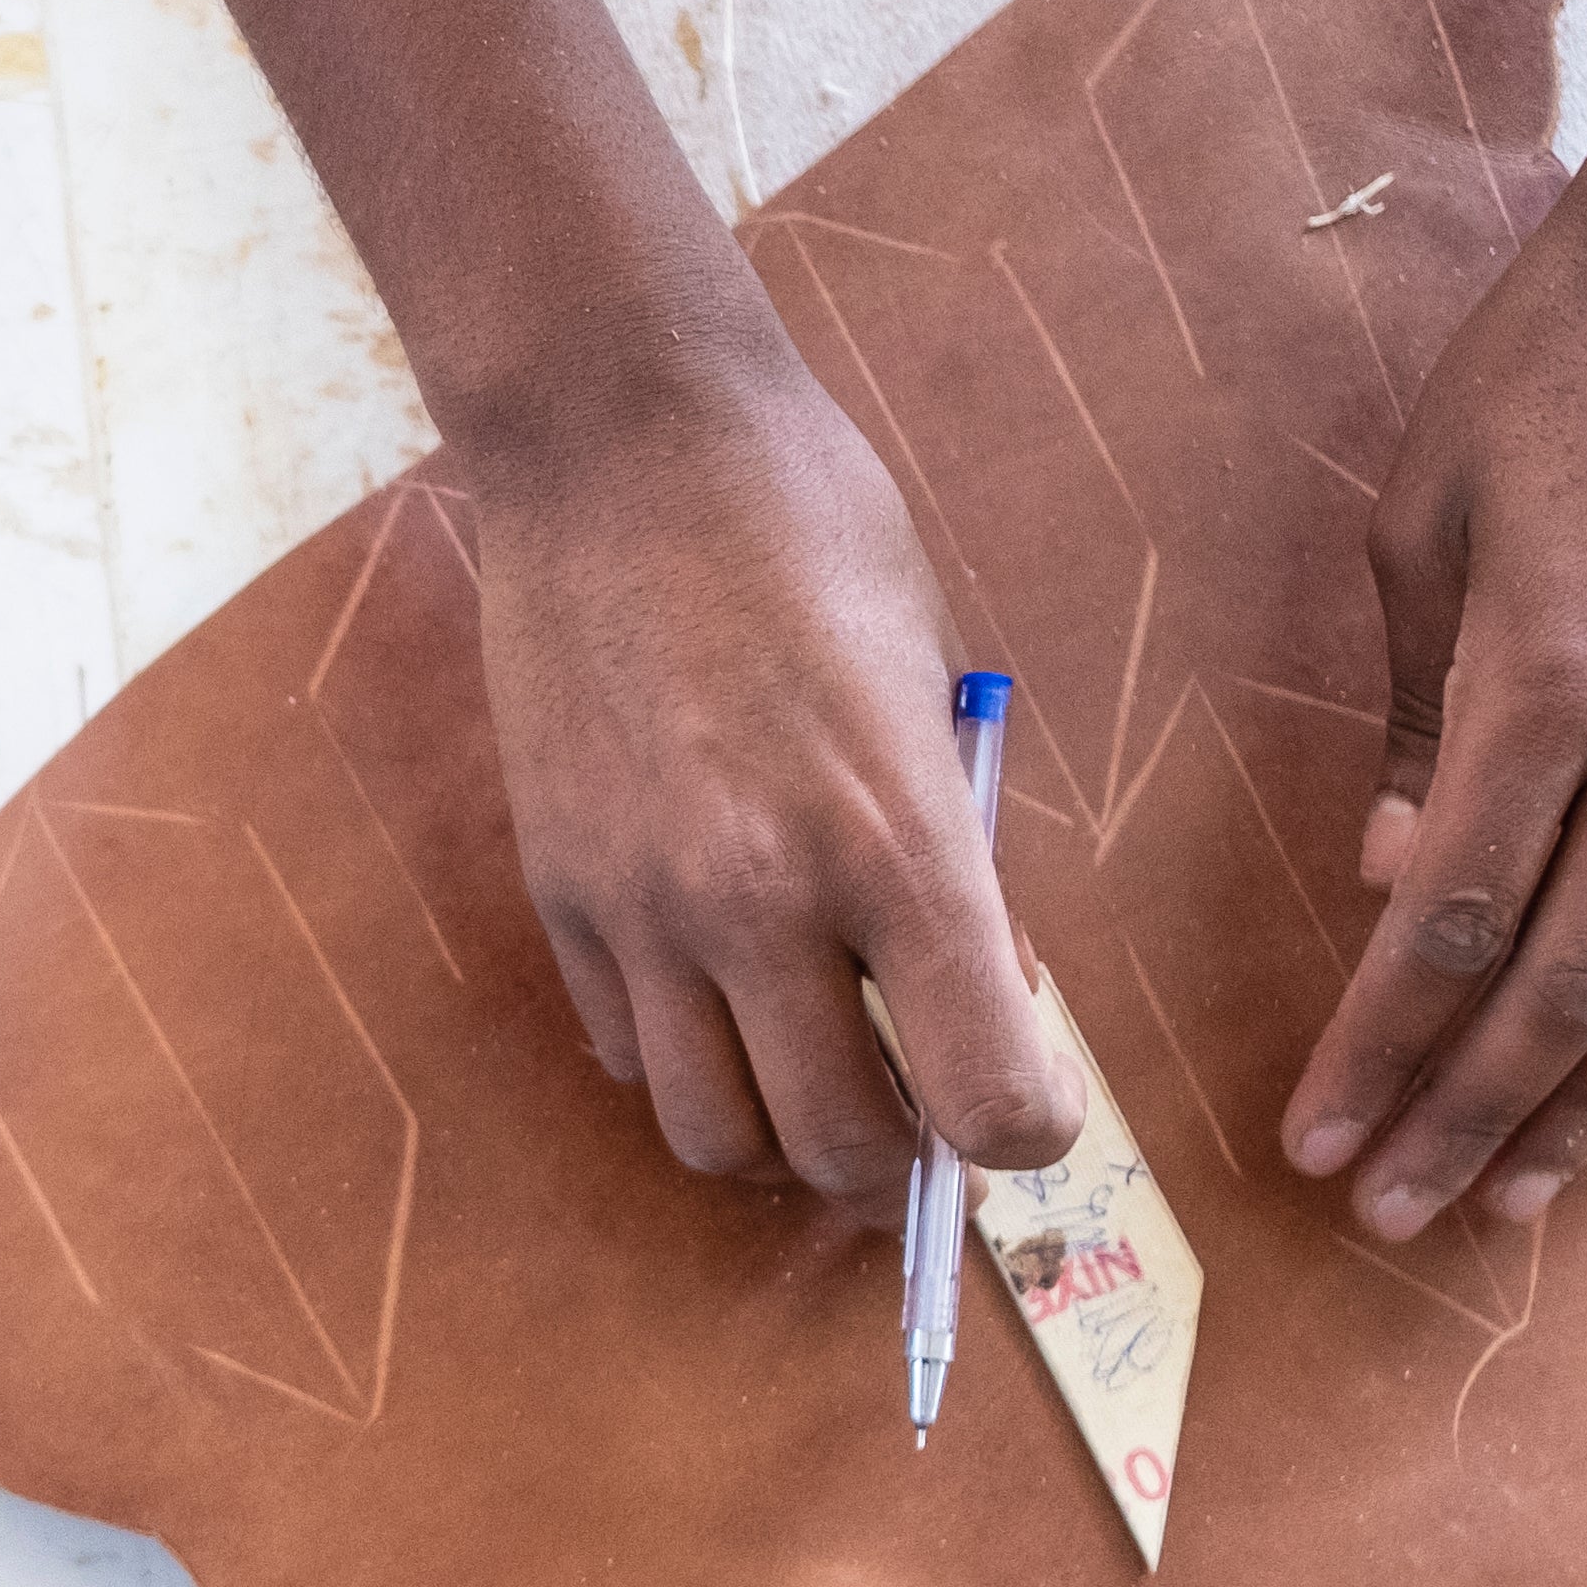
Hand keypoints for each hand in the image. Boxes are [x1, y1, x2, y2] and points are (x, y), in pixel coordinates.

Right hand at [460, 278, 1080, 1199]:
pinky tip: (716, 981)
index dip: (1029, 1128)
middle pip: (835, 1149)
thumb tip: (978, 989)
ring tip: (808, 1061)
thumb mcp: (932, 684)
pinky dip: (683, 1053)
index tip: (1030, 1095)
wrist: (619, 437)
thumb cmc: (807, 529)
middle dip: (896, 1149)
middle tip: (917, 1093)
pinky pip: (625, 1049)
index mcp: (895, 842)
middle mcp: (760, 900)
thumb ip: (952, 854)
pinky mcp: (557, 888)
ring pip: (709, 1134)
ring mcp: (640, 905)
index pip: (988, 1095)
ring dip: (775, 1128)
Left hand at [1278, 143, 1586, 1240]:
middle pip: (1567, 982)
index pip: (1456, 918)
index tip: (1315, 1135)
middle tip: (1387, 1213)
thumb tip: (1392, 875)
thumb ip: (1415, 711)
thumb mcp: (1424, 519)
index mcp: (1556, 673)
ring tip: (1508, 1203)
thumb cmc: (1550, 366)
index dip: (1382, 1046)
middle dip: (1469, 1115)